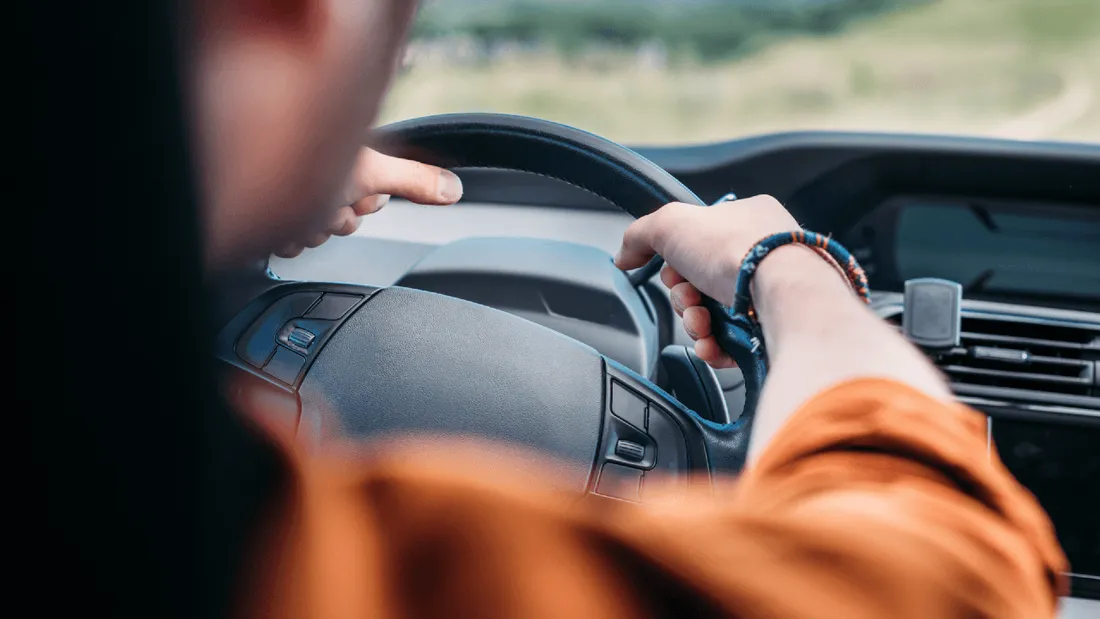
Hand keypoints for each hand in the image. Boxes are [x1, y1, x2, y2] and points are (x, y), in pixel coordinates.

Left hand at [275, 147, 463, 257]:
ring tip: (294, 210)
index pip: (372, 195)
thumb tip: (455, 188)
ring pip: (316, 232)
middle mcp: (316, 173)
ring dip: (308, 229)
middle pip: (345, 217)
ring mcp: (289, 196)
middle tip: (322, 203)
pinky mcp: (266, 218)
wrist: (240, 189)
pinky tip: (277, 221)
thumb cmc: (293, 166)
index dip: (365, 198)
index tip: (352, 189)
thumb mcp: (369, 174)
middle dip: (335, 218)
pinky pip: (288, 243)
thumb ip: (414, 181)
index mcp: (342, 156)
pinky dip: (284, 238)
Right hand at [614, 195, 801, 367]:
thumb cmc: (739, 250)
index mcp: (746, 220)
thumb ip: (639, 235)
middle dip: (682, 298)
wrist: (784, 294)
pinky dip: (714, 346)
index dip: (675, 260)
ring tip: (701, 324)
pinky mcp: (773, 329)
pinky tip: (711, 344)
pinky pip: (732, 343)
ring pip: (712, 315)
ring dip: (694, 324)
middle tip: (688, 298)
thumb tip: (623, 257)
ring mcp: (769, 294)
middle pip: (699, 283)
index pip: (697, 241)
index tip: (671, 269)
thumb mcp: (671, 222)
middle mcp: (762, 256)